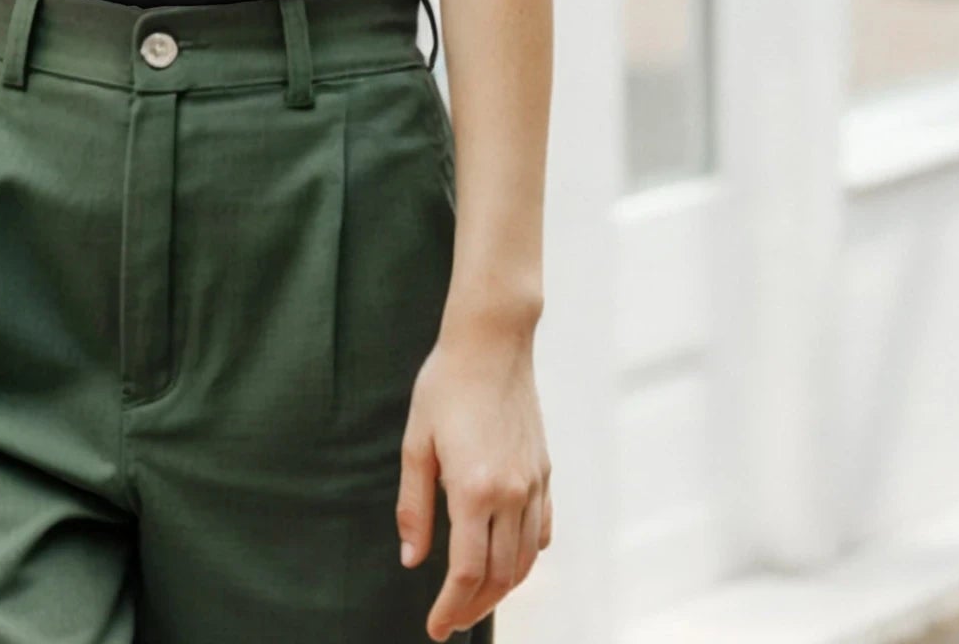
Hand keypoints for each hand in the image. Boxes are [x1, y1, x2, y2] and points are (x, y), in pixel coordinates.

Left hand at [397, 318, 552, 637]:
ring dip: (500, 589)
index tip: (435, 628)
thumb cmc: (445, 386)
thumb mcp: (416, 443)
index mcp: (475, 489)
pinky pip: (542, 532)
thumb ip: (415, 507)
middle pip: (498, 576)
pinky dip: (525, 558)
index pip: (466, 572)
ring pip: (525, 561)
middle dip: (473, 608)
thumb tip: (412, 561)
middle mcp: (512, 495)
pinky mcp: (545, 473)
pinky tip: (506, 561)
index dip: (450, 607)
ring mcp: (534, 485)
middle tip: (450, 622)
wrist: (492, 343)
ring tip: (474, 600)